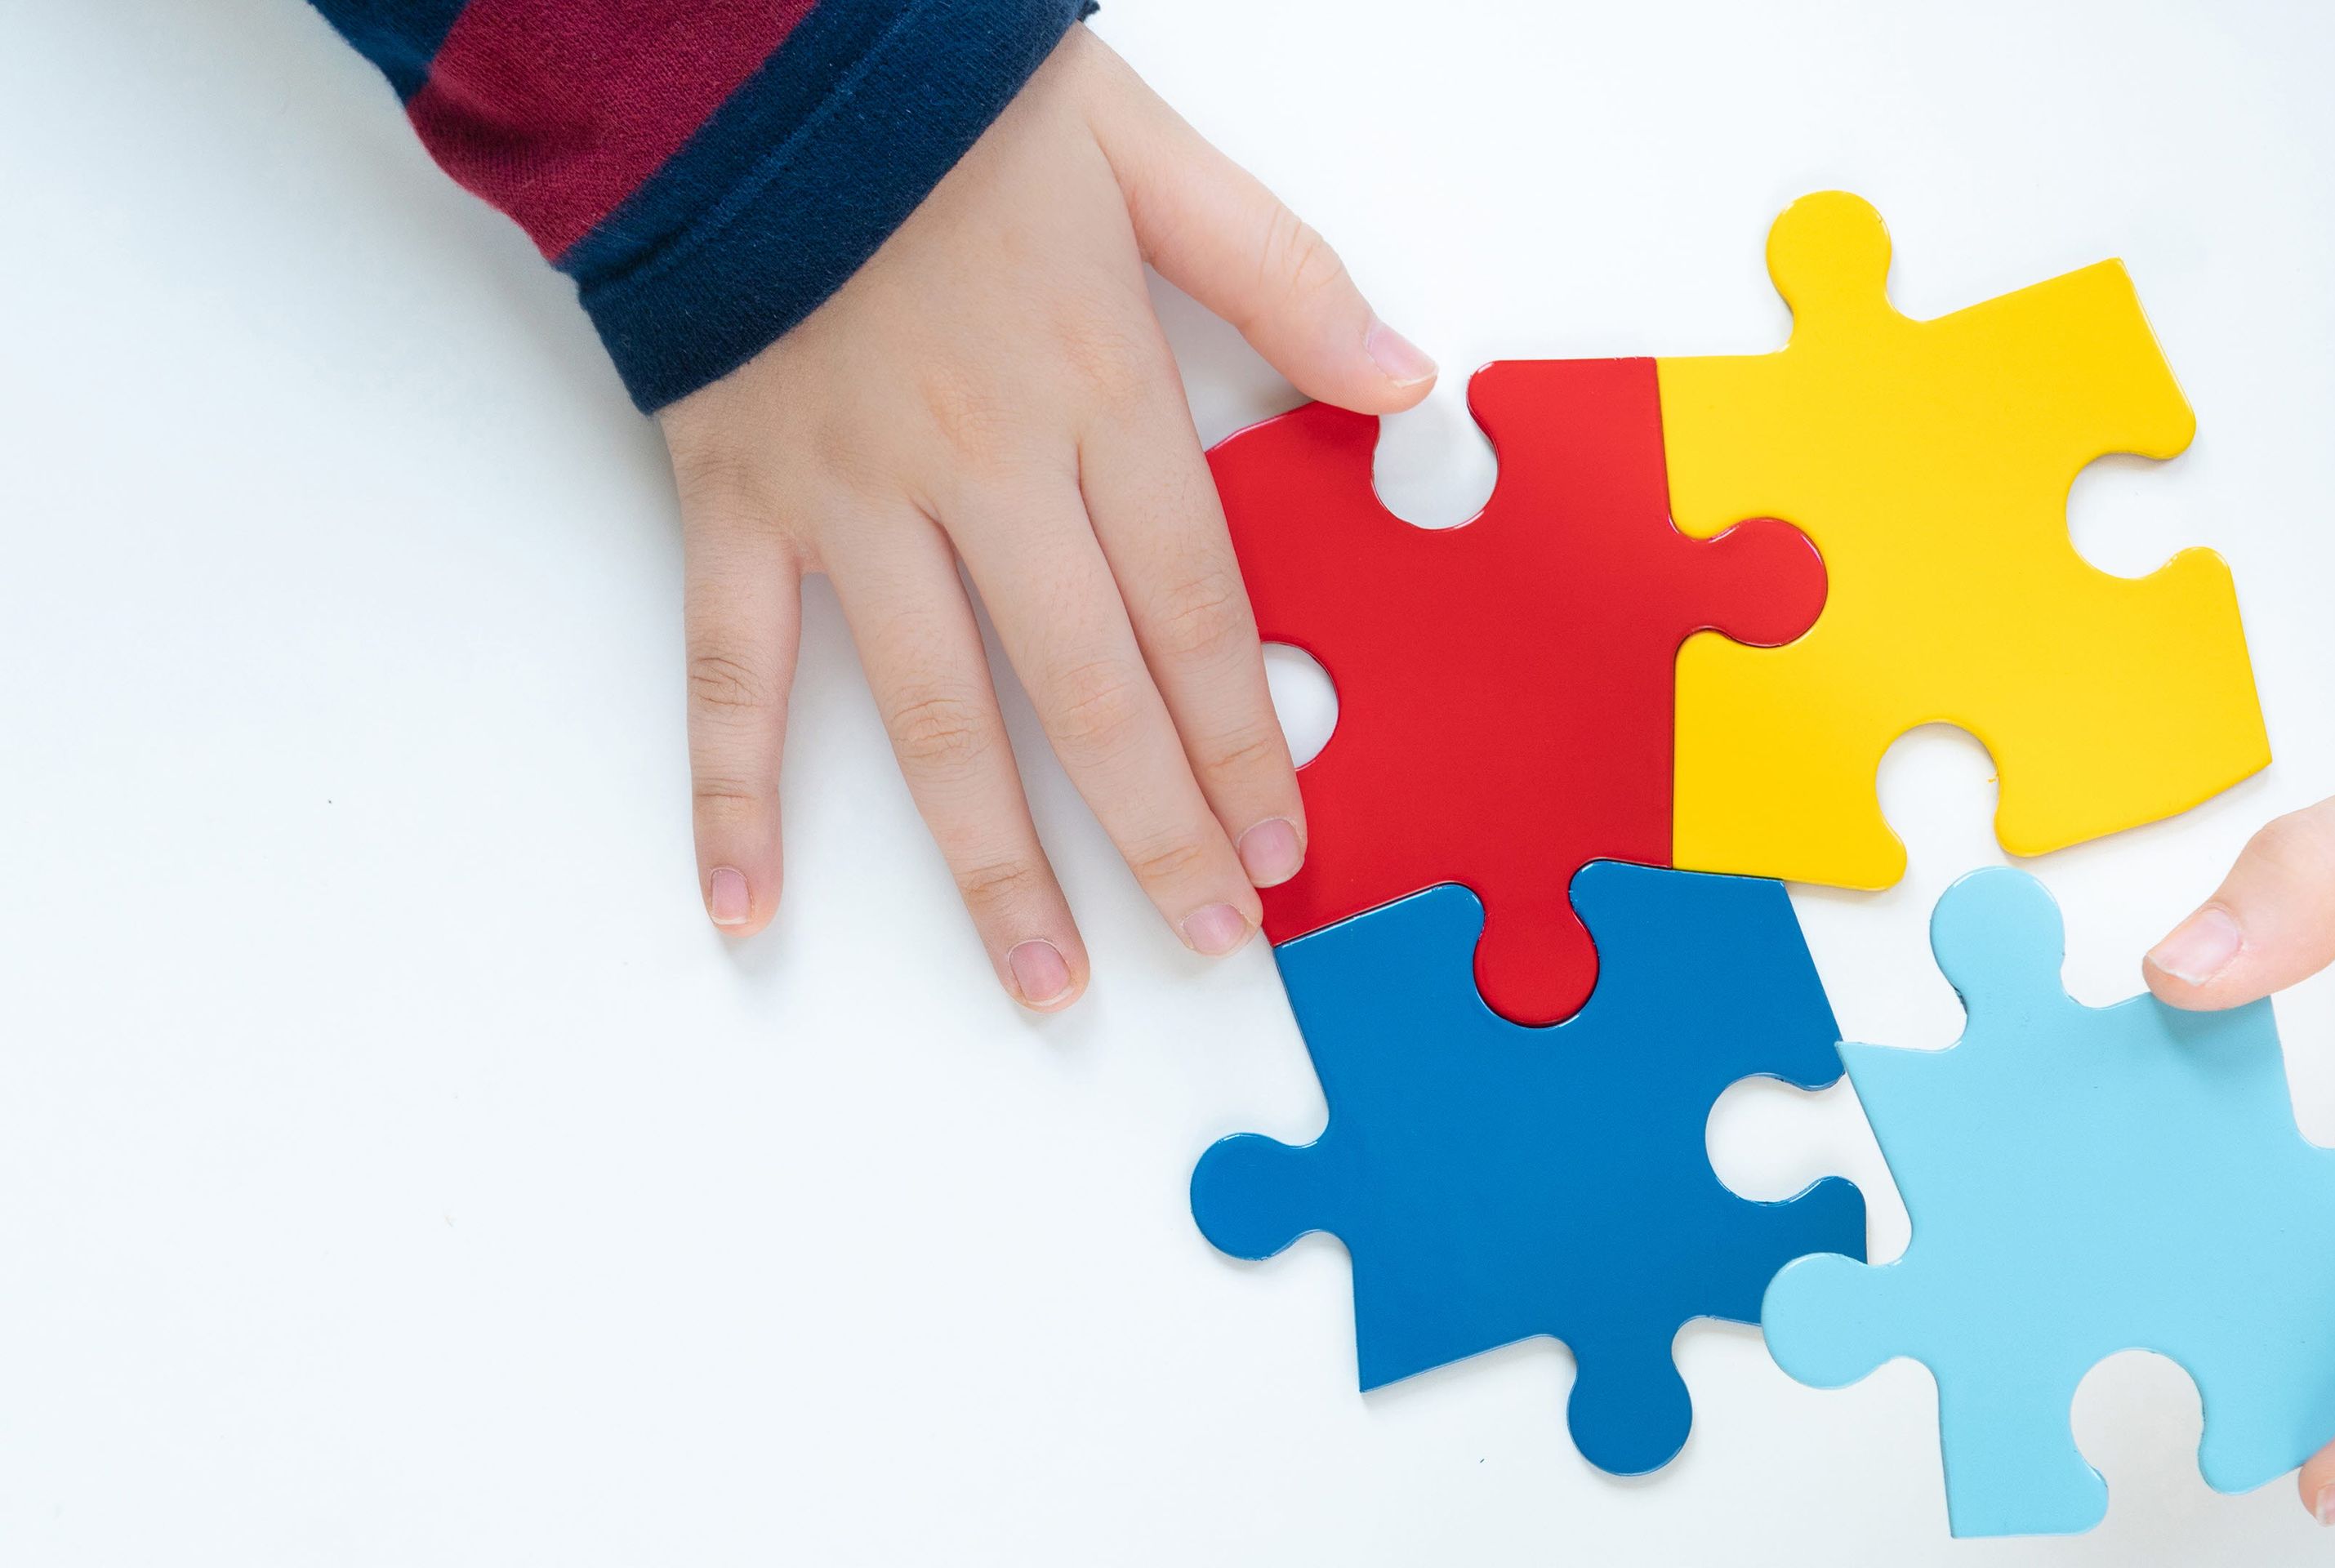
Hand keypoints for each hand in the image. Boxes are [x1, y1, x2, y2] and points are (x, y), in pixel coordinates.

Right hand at [657, 29, 1434, 1008]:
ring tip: (1047, 979)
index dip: (1243, 735)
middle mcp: (980, 467)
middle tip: (1211, 937)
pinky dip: (727, 791)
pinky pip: (732, 669)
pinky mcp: (736, 500)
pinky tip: (745, 905)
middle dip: (1160, 829)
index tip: (1285, 839)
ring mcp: (850, 497)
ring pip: (935, 714)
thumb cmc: (941, 99)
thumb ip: (1282, 274)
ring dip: (994, 863)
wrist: (735, 47)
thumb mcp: (1147, 153)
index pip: (1194, 607)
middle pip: (1089, 689)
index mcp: (1094, 388)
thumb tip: (1405, 381)